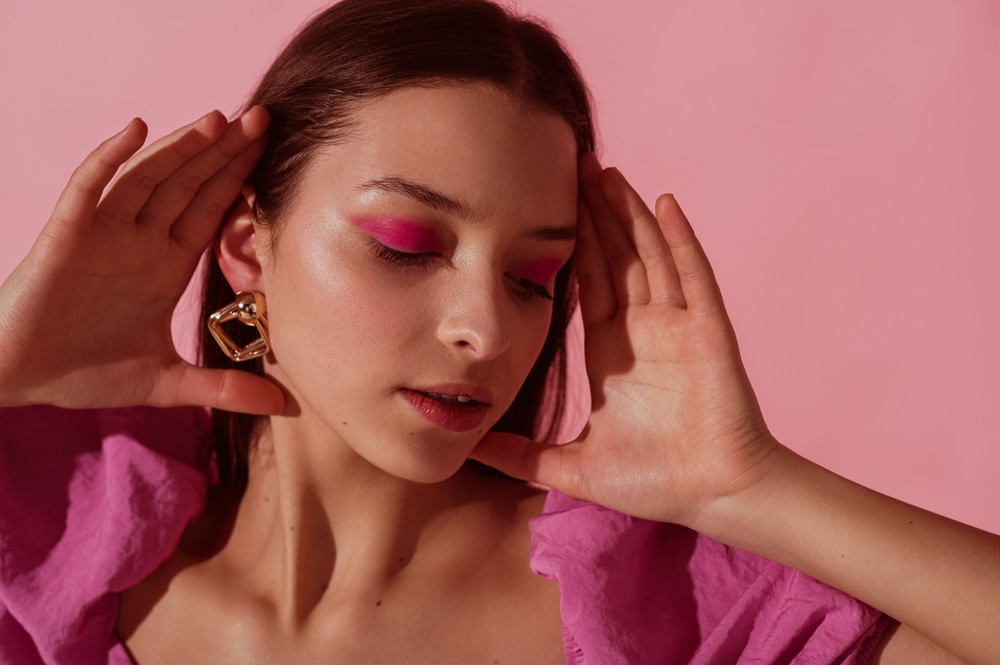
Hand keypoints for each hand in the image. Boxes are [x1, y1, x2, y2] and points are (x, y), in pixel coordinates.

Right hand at [0, 108, 283, 413]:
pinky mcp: (66, 235)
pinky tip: (137, 130)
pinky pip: (88, 188)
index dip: (240, 181)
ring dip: (180, 148)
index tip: (273, 152)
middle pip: (189, 185)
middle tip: (263, 118)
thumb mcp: (168, 383)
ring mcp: (103, 233)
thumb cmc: (84, 372)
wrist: (18, 378)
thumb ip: (224, 389)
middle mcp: (140, 240)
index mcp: (166, 264)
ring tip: (217, 120)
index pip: (212, 211)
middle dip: (224, 152)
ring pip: (148, 178)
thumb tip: (285, 406)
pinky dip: (110, 158)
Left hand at [471, 153, 779, 527]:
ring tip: (604, 171)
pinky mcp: (707, 332)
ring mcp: (678, 328)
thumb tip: (471, 451)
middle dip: (593, 214)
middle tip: (570, 165)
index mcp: (612, 354)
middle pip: (615, 258)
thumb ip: (524, 455)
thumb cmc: (656, 483)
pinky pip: (692, 277)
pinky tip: (664, 203)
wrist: (715, 499)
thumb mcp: (573, 466)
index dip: (568, 246)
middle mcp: (644, 331)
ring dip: (628, 213)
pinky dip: (679, 239)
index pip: (586, 284)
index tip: (546, 209)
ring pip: (648, 256)